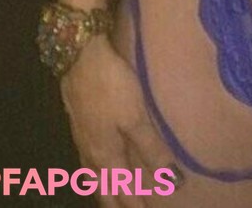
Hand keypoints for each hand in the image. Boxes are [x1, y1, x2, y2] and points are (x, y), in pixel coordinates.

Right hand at [59, 36, 181, 206]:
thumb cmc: (111, 88)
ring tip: (112, 197)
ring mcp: (82, 138)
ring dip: (104, 189)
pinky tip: (98, 164)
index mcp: (105, 156)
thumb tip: (172, 181)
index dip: (133, 205)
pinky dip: (96, 172)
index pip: (122, 191)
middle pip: (102, 188)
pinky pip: (88, 160)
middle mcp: (91, 153)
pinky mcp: (79, 123)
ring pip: (93, 175)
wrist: (80, 58)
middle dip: (115, 203)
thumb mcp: (135, 118)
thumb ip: (151, 148)